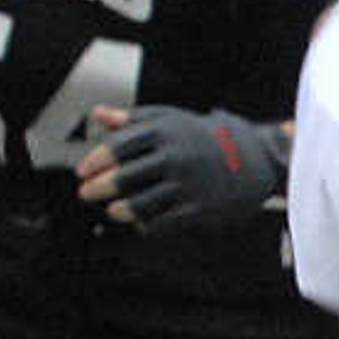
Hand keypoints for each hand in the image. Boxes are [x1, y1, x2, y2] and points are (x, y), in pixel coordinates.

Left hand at [81, 103, 291, 230]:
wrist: (255, 157)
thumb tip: (99, 114)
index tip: (83, 171)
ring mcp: (188, 184)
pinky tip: (140, 222)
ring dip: (120, 209)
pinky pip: (164, 222)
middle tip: (87, 193)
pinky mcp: (200, 208)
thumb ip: (133, 119)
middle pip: (125, 176)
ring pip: (141, 202)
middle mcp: (175, 156)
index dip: (96, 160)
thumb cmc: (206, 137)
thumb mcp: (171, 119)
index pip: (119, 146)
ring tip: (113, 210)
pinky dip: (147, 224)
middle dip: (100, 187)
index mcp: (165, 131)